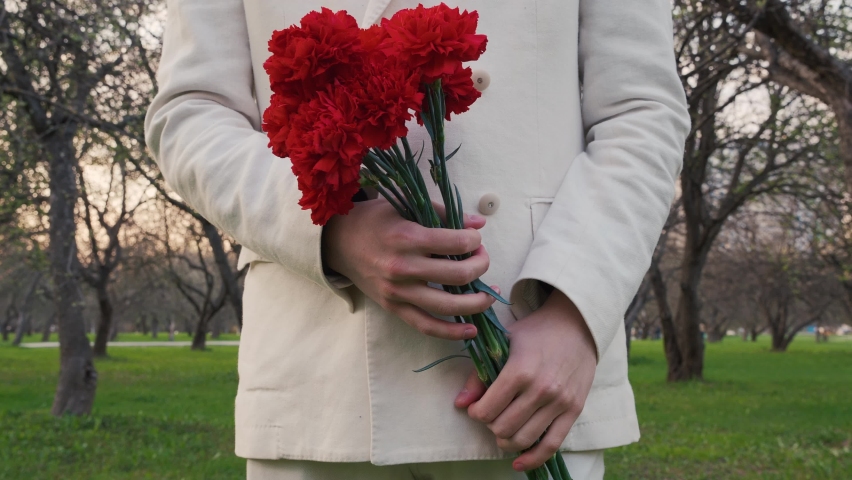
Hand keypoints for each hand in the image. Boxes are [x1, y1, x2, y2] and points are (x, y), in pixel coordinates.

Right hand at [322, 199, 494, 340]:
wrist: (338, 242)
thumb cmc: (374, 220)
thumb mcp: (404, 205)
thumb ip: (442, 213)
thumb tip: (479, 224)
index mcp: (408, 238)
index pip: (457, 243)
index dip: (475, 240)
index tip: (475, 238)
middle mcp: (403, 268)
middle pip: (458, 274)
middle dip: (480, 266)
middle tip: (482, 259)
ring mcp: (398, 292)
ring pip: (447, 305)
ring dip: (476, 302)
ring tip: (488, 296)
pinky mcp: (393, 308)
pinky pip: (426, 326)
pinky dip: (451, 332)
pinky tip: (471, 330)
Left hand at [454, 289, 596, 470]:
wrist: (577, 325)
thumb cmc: (536, 332)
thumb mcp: (503, 343)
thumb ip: (479, 375)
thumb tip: (460, 404)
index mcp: (519, 370)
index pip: (487, 410)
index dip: (476, 413)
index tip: (476, 407)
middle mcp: (541, 389)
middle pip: (503, 428)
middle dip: (490, 426)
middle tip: (491, 415)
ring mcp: (560, 402)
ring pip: (523, 439)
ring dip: (506, 441)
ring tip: (503, 431)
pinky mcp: (574, 411)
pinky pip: (552, 445)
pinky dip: (533, 459)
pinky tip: (518, 462)